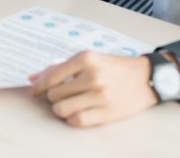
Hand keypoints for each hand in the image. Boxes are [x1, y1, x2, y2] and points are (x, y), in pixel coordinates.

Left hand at [29, 51, 156, 127]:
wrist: (146, 78)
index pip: (52, 76)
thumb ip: (60, 68)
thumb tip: (33, 79)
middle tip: (60, 96)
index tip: (33, 91)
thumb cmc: (113, 67)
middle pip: (54, 94)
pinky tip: (76, 113)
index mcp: (86, 59)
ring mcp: (100, 96)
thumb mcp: (88, 59)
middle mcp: (92, 77)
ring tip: (66, 105)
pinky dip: (72, 119)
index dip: (39, 86)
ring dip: (60, 109)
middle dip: (52, 97)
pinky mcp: (107, 113)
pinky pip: (77, 121)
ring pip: (62, 109)